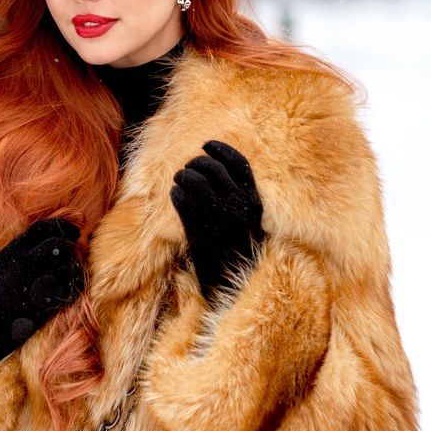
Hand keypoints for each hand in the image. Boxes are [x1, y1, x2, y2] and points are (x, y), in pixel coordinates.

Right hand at [0, 218, 84, 364]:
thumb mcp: (4, 265)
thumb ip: (25, 250)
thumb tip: (57, 237)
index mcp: (11, 251)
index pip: (43, 227)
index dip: (63, 226)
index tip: (76, 231)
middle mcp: (22, 263)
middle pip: (58, 244)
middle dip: (71, 247)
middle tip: (75, 254)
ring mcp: (32, 283)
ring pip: (68, 265)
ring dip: (74, 268)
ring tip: (69, 274)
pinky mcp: (42, 304)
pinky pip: (71, 288)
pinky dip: (74, 287)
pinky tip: (68, 289)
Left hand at [170, 140, 263, 300]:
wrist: (235, 285)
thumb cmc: (242, 253)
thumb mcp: (252, 223)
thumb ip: (242, 199)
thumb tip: (219, 173)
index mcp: (254, 202)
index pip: (238, 163)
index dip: (221, 149)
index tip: (207, 145)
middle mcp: (237, 205)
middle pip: (211, 168)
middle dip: (196, 163)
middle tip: (189, 168)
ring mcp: (216, 216)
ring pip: (192, 180)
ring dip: (182, 177)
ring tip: (180, 181)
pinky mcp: (197, 228)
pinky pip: (181, 199)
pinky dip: (176, 194)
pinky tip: (177, 197)